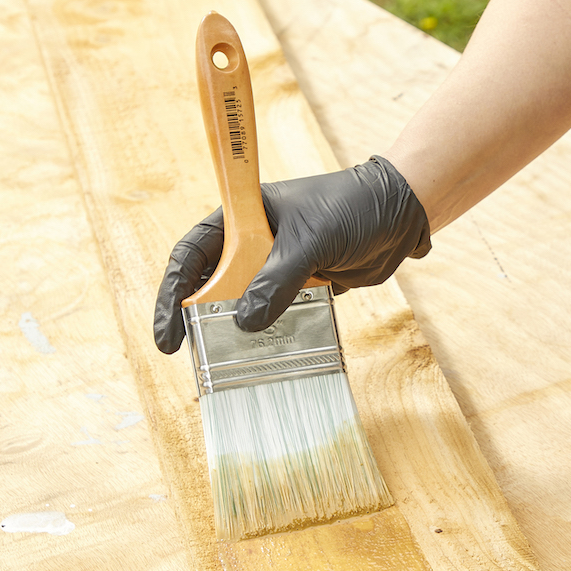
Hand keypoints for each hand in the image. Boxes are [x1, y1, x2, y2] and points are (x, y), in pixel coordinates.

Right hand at [153, 156, 430, 353]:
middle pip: (211, 284)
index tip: (169, 332)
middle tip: (187, 354)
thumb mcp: (311, 241)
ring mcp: (277, 266)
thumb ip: (277, 281)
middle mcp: (253, 242)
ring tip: (220, 362)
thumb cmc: (352, 208)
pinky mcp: (302, 286)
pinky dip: (269, 333)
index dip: (174, 292)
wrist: (401, 214)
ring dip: (233, 330)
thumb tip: (244, 323)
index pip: (193, 254)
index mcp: (243, 216)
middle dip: (196, 318)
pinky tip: (263, 355)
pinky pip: (277, 314)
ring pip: (244, 304)